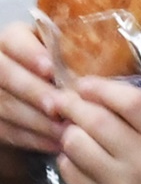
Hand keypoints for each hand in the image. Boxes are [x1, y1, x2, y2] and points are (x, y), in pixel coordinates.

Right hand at [0, 22, 65, 153]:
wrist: (40, 105)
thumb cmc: (61, 80)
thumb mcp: (66, 64)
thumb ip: (72, 64)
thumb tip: (89, 80)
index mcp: (14, 41)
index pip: (15, 40)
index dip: (31, 54)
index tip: (51, 69)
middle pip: (5, 73)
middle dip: (34, 91)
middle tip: (58, 108)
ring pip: (5, 104)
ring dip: (38, 121)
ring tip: (65, 131)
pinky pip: (7, 130)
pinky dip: (34, 139)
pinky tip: (56, 144)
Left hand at [53, 77, 140, 183]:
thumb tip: (99, 98)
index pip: (129, 100)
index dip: (100, 88)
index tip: (86, 86)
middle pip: (94, 117)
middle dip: (73, 106)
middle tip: (65, 105)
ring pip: (75, 143)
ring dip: (71, 136)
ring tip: (77, 140)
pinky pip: (70, 172)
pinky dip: (70, 164)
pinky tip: (81, 166)